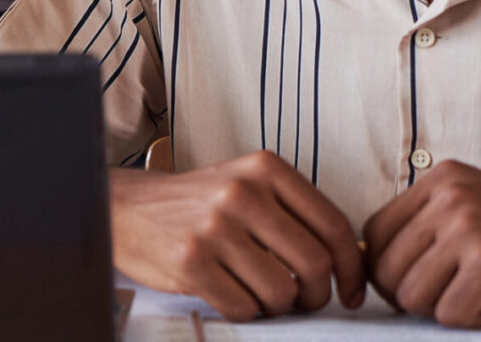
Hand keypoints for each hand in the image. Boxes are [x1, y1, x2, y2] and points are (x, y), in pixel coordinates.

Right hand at [110, 151, 365, 320]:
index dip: (352, 268)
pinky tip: (229, 294)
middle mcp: (240, 192)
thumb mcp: (246, 184)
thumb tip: (352, 262)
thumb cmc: (197, 203)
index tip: (352, 290)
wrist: (127, 207)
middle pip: (314, 264)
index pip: (334, 226)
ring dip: (277, 306)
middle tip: (305, 301)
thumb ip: (294, 212)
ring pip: (281, 292)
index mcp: (264, 168)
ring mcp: (213, 228)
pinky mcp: (190, 263)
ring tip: (258, 295)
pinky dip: (244, 311)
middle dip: (316, 295)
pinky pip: (243, 308)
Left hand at [364, 160, 480, 326]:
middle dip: (411, 296)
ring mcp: (468, 229)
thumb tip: (370, 264)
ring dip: (444, 309)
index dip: (383, 269)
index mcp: (440, 178)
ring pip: (412, 295)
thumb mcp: (475, 204)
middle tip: (451, 297)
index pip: (374, 233)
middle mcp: (449, 196)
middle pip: (386, 267)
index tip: (407, 287)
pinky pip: (449, 314)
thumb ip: (427, 223)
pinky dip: (472, 321)